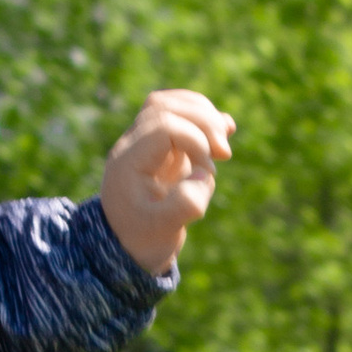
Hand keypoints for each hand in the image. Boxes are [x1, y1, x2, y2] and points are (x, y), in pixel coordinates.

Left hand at [99, 89, 233, 276]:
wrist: (126, 247)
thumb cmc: (142, 240)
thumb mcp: (162, 232)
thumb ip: (184, 205)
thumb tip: (205, 174)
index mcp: (128, 161)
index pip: (163, 125)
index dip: (195, 140)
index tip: (208, 170)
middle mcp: (132, 146)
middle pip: (164, 106)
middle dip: (202, 121)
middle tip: (223, 153)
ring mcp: (145, 144)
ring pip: (170, 104)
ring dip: (203, 114)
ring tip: (223, 141)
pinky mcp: (160, 149)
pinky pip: (178, 117)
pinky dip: (202, 118)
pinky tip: (225, 128)